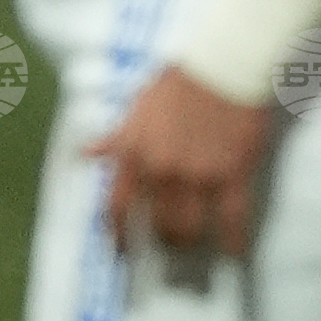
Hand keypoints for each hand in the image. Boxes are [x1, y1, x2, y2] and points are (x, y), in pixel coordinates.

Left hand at [97, 65, 278, 268]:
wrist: (223, 66)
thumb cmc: (178, 82)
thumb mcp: (137, 108)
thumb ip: (115, 138)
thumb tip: (86, 154)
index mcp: (133, 154)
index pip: (116, 207)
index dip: (118, 236)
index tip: (122, 252)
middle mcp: (162, 172)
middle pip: (158, 225)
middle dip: (163, 240)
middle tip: (170, 244)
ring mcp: (198, 176)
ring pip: (190, 229)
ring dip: (191, 241)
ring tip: (195, 244)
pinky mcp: (232, 176)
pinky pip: (233, 220)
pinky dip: (234, 242)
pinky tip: (235, 254)